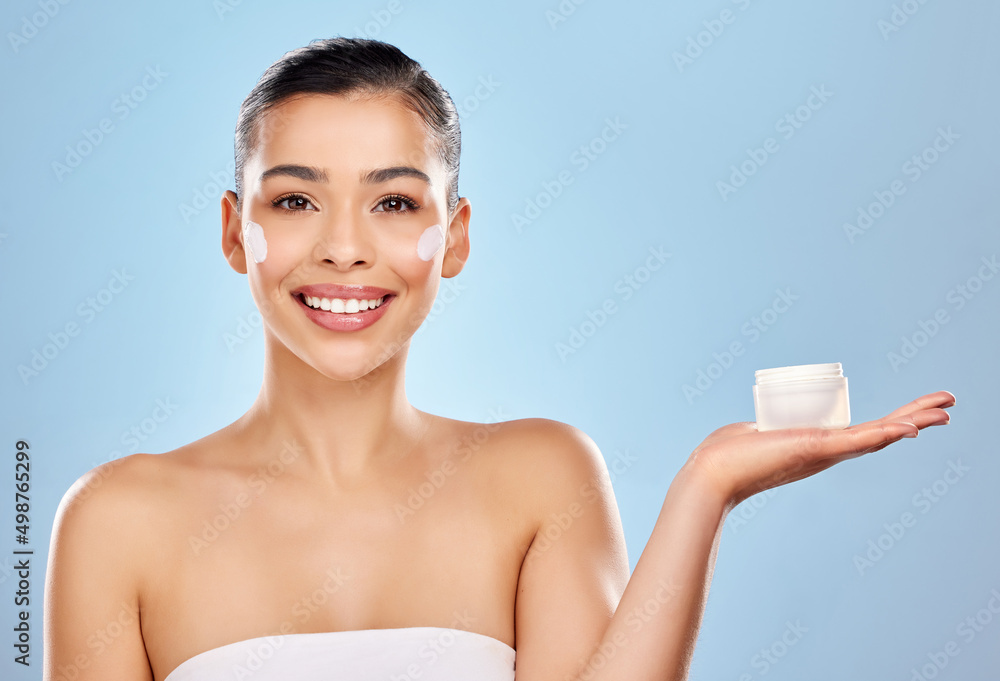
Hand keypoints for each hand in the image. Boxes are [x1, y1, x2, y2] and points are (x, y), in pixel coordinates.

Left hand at [684, 391, 954, 509]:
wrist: (711, 474)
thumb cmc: (726, 454)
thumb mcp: (755, 432)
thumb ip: (760, 429)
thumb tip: (756, 426)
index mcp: (817, 446)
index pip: (863, 432)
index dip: (892, 422)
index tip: (915, 413)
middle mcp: (827, 452)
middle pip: (880, 433)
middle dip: (916, 416)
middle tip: (949, 403)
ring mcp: (823, 452)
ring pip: (877, 435)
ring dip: (913, 421)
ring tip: (945, 409)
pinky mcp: (813, 450)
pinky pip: (856, 441)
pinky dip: (883, 434)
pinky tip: (908, 428)